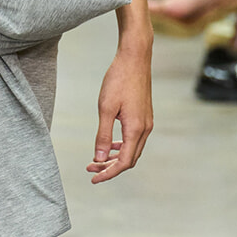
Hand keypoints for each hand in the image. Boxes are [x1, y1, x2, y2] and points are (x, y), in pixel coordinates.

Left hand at [88, 47, 152, 181]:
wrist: (134, 59)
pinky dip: (121, 146)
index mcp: (135, 129)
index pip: (124, 162)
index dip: (108, 173)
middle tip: (90, 169)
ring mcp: (146, 122)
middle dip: (110, 167)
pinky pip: (134, 139)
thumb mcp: (105, 108)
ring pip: (132, 150)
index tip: (93, 178)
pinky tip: (109, 145)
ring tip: (96, 160)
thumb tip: (99, 159)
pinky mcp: (144, 116)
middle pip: (129, 159)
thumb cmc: (118, 80)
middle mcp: (145, 129)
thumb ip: (102, 135)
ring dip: (115, 157)